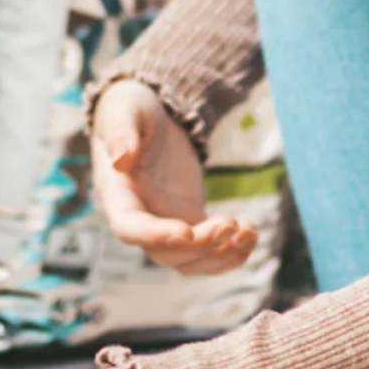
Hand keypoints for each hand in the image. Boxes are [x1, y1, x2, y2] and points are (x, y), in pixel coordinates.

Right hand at [92, 80, 257, 274]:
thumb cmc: (131, 108)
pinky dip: (230, 251)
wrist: (150, 112)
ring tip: (249, 233)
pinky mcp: (188, 219)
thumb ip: (120, 132)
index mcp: (117, 194)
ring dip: (220, 255)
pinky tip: (251, 234)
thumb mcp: (123, 110)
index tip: (188, 231)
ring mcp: (164, 223)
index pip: (130, 228)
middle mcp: (139, 218)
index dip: (156, 236)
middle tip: (231, 222)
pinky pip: (207, 250)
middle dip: (200, 246)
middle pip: (165, 253)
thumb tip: (121, 159)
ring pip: (189, 261)